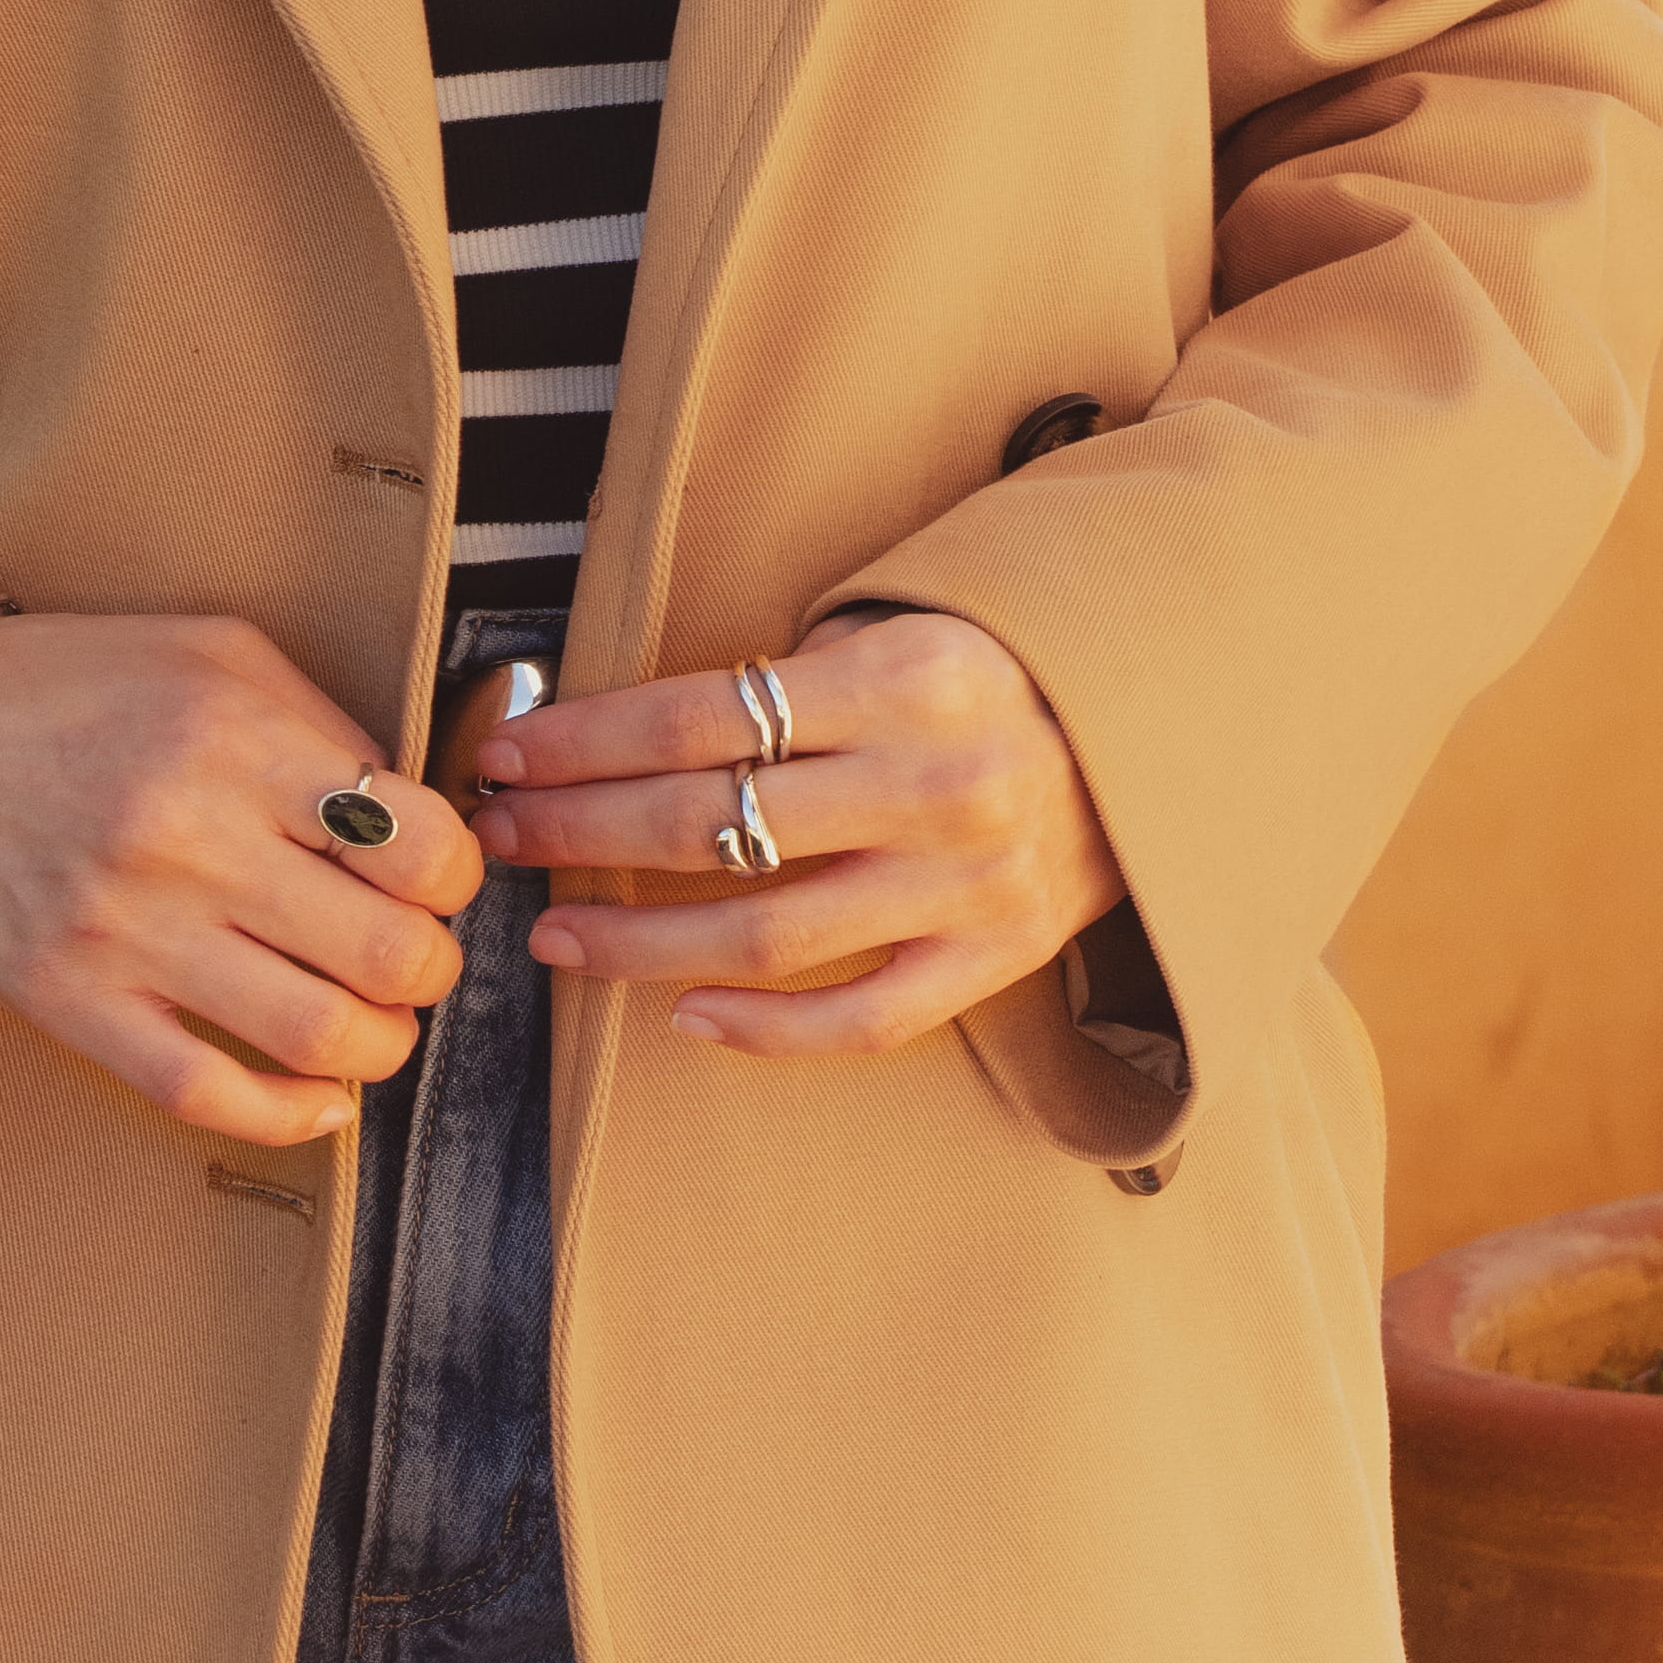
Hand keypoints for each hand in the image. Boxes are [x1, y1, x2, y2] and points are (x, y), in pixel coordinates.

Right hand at [0, 607, 478, 1131]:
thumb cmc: (59, 686)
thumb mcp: (207, 652)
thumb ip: (319, 725)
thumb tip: (414, 816)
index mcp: (233, 735)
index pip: (416, 844)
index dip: (454, 876)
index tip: (433, 879)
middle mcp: (186, 836)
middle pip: (384, 953)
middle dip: (427, 971)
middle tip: (409, 957)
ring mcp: (124, 930)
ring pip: (315, 1036)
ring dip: (376, 1048)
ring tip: (371, 1024)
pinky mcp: (67, 1001)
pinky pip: (205, 1094)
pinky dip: (287, 1116)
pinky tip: (314, 1099)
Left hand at [476, 615, 1120, 1059]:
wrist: (1162, 732)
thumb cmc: (999, 674)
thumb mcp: (903, 632)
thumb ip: (789, 679)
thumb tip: (619, 733)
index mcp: (906, 677)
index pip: (699, 715)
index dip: (584, 743)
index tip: (507, 757)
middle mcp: (939, 780)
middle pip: (710, 821)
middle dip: (580, 831)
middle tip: (500, 837)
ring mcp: (970, 880)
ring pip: (764, 933)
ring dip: (638, 941)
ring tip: (556, 933)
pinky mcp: (996, 955)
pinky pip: (860, 1016)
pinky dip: (765, 1030)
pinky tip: (684, 1016)